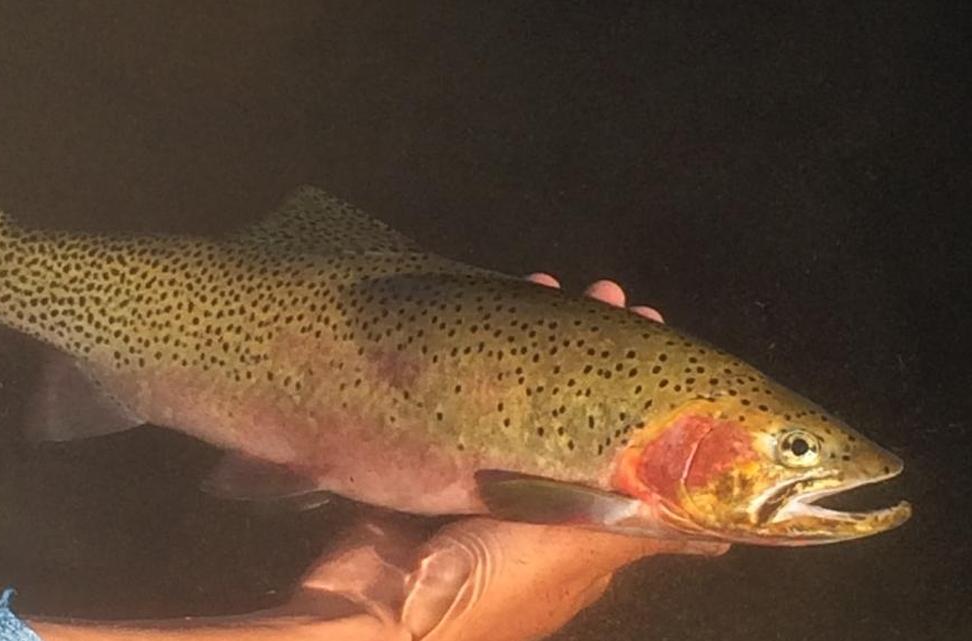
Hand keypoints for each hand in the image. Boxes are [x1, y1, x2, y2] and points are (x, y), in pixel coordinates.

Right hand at [27, 277, 726, 640]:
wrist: (380, 596)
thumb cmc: (494, 577)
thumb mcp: (576, 551)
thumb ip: (639, 529)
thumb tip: (724, 533)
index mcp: (579, 526)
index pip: (625, 448)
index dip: (640, 396)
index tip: (652, 339)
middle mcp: (535, 497)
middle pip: (574, 409)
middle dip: (592, 353)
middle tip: (605, 296)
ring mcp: (480, 473)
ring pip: (520, 394)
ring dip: (538, 342)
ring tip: (551, 286)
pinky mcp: (434, 454)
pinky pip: (466, 392)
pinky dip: (479, 352)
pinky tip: (489, 305)